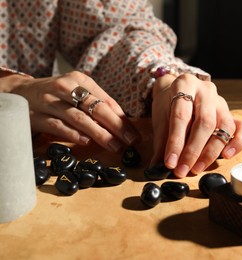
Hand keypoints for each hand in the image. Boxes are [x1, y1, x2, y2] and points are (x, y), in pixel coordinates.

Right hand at [7, 71, 140, 151]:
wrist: (18, 92)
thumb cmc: (56, 95)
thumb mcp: (76, 93)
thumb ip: (96, 106)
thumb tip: (123, 125)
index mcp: (80, 80)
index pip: (107, 101)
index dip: (122, 119)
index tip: (134, 135)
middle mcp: (66, 87)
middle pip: (96, 108)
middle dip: (116, 126)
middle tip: (129, 142)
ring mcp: (50, 101)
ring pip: (79, 118)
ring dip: (99, 133)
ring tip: (114, 146)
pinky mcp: (36, 115)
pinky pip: (58, 126)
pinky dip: (73, 134)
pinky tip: (86, 142)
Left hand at [150, 74, 241, 177]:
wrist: (177, 92)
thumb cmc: (168, 105)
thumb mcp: (160, 118)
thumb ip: (161, 142)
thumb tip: (157, 168)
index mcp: (185, 84)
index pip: (181, 115)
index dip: (175, 142)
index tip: (170, 163)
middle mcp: (206, 90)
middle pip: (205, 122)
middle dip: (193, 151)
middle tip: (183, 170)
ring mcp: (221, 101)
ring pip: (224, 126)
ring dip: (211, 152)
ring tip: (197, 168)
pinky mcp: (231, 113)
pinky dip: (237, 143)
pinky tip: (226, 156)